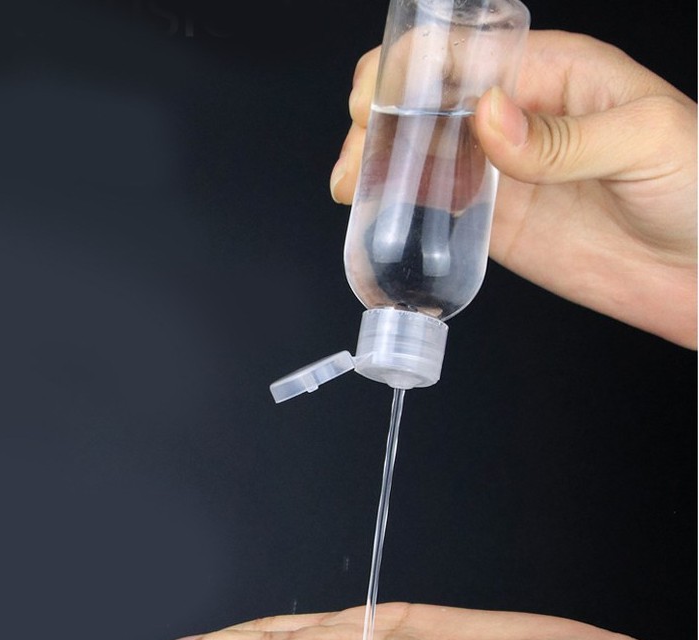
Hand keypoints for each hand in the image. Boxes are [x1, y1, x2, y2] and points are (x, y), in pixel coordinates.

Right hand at [331, 31, 696, 347]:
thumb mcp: (648, 140)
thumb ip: (565, 133)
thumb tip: (490, 117)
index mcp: (552, 72)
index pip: (463, 52)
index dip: (410, 67)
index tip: (377, 99)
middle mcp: (517, 117)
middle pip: (426, 99)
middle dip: (379, 116)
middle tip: (358, 154)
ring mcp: (500, 172)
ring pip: (420, 153)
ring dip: (378, 164)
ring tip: (353, 188)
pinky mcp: (494, 224)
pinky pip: (436, 208)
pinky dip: (401, 208)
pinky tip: (380, 214)